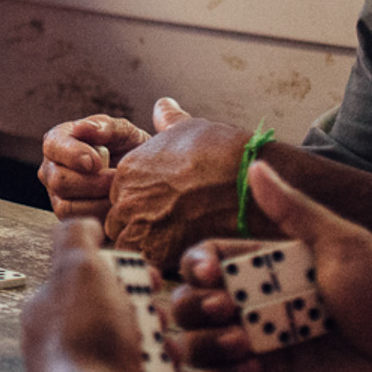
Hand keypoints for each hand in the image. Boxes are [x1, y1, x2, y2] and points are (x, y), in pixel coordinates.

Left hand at [20, 219, 182, 371]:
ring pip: (144, 353)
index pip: (92, 282)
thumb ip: (76, 237)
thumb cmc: (84, 339)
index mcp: (50, 314)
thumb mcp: (77, 268)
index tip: (150, 275)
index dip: (125, 274)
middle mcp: (68, 350)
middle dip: (151, 314)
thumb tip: (83, 223)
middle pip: (123, 319)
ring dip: (165, 348)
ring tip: (168, 351)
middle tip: (161, 318)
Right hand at [39, 112, 152, 219]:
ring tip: (118, 192)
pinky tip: (114, 205)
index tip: (97, 162)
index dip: (73, 155)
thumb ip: (105, 127)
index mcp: (59, 141)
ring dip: (98, 201)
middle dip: (93, 183)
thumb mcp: (124, 132)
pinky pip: (77, 222)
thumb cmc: (128, 149)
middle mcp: (51, 168)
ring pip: (66, 206)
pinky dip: (99, 215)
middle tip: (117, 179)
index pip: (54, 146)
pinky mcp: (66, 216)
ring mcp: (56, 194)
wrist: (141, 176)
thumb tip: (82, 128)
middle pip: (59, 180)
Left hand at [102, 98, 247, 271]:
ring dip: (150, 250)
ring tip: (180, 245)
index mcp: (129, 171)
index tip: (164, 210)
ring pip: (133, 247)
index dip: (141, 207)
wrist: (250, 179)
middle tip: (171, 231)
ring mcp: (140, 226)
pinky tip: (188, 255)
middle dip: (140, 230)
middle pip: (120, 224)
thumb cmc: (224, 152)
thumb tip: (163, 105)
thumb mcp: (191, 128)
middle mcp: (127, 198)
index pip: (120, 198)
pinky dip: (165, 265)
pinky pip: (152, 266)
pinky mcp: (158, 252)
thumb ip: (169, 122)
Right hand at [170, 164, 371, 371]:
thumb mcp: (344, 244)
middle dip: (193, 306)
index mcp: (265, 270)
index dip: (195, 266)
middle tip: (227, 309)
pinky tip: (255, 371)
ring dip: (205, 344)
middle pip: (187, 303)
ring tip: (243, 344)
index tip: (212, 274)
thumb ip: (294, 210)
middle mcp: (253, 309)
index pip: (204, 262)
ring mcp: (257, 350)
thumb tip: (256, 164)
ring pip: (193, 346)